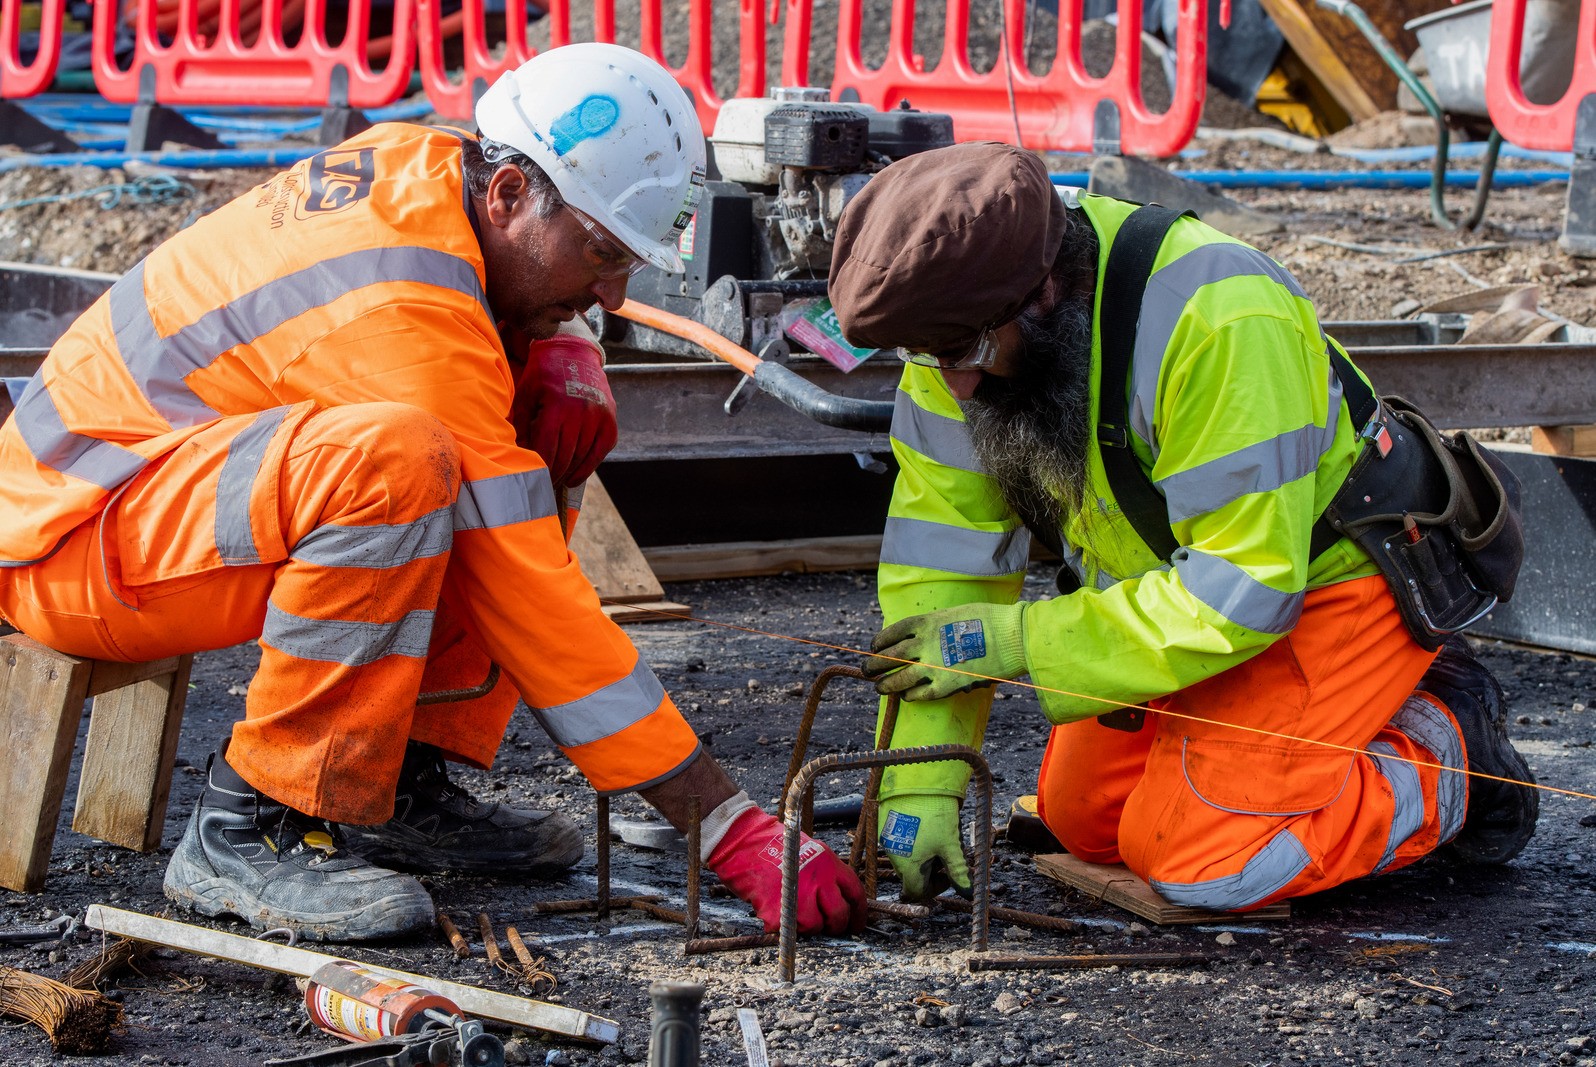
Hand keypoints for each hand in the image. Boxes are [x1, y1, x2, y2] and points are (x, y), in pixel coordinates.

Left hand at [505, 329, 617, 486]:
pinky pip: (600, 452)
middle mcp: (581, 413)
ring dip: (569, 474)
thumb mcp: (526, 393)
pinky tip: (575, 478)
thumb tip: (515, 454)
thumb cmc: (543, 374)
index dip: (540, 469)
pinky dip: (588, 468)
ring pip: (583, 457)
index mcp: (557, 406)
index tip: (532, 481)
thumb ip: (520, 423)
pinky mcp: (610, 420)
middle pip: (565, 457)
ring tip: (556, 483)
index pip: (547, 450)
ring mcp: (599, 417)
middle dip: (553, 475)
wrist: (573, 351)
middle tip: (542, 487)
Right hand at [705, 808, 866, 935]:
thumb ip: (825, 875)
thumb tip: (834, 901)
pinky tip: (771, 911)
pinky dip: (780, 927)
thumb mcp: (809, 852)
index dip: (858, 913)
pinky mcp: (780, 911)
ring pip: (814, 926)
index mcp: (829, 863)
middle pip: (839, 914)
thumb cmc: (771, 846)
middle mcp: (819, 879)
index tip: (855, 925)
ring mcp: (800, 896)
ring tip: (791, 913)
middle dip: (835, 927)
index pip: (855, 893)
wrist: (742, 840)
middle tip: (827, 929)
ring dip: (805, 926)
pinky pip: (787, 930)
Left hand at [862, 602, 1027, 701]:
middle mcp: (924, 643)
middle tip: (866, 670)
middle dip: (874, 664)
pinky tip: (906, 697)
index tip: (874, 646)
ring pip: (899, 678)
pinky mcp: (946, 684)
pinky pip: (920, 694)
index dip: (880, 641)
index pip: (892, 632)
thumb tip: (925, 637)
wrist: (1011, 635)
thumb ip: (936, 626)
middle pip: (890, 656)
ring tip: (879, 688)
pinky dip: (910, 696)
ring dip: (886, 684)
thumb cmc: (988, 620)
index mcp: (926, 622)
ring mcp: (933, 665)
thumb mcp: (955, 613)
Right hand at [878, 794, 969, 900]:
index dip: (936, 888)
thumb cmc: (935, 813)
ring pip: (907, 857)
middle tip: (946, 852)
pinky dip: (915, 839)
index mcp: (907, 865)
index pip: (918, 891)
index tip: (948, 874)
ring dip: (924, 854)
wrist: (918, 781)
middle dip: (932, 868)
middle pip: (912, 874)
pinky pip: (901, 840)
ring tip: (939, 836)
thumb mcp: (951, 844)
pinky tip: (928, 825)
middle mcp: (893, 855)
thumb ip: (958, 871)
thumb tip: (968, 891)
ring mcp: (888, 838)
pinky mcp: (886, 824)